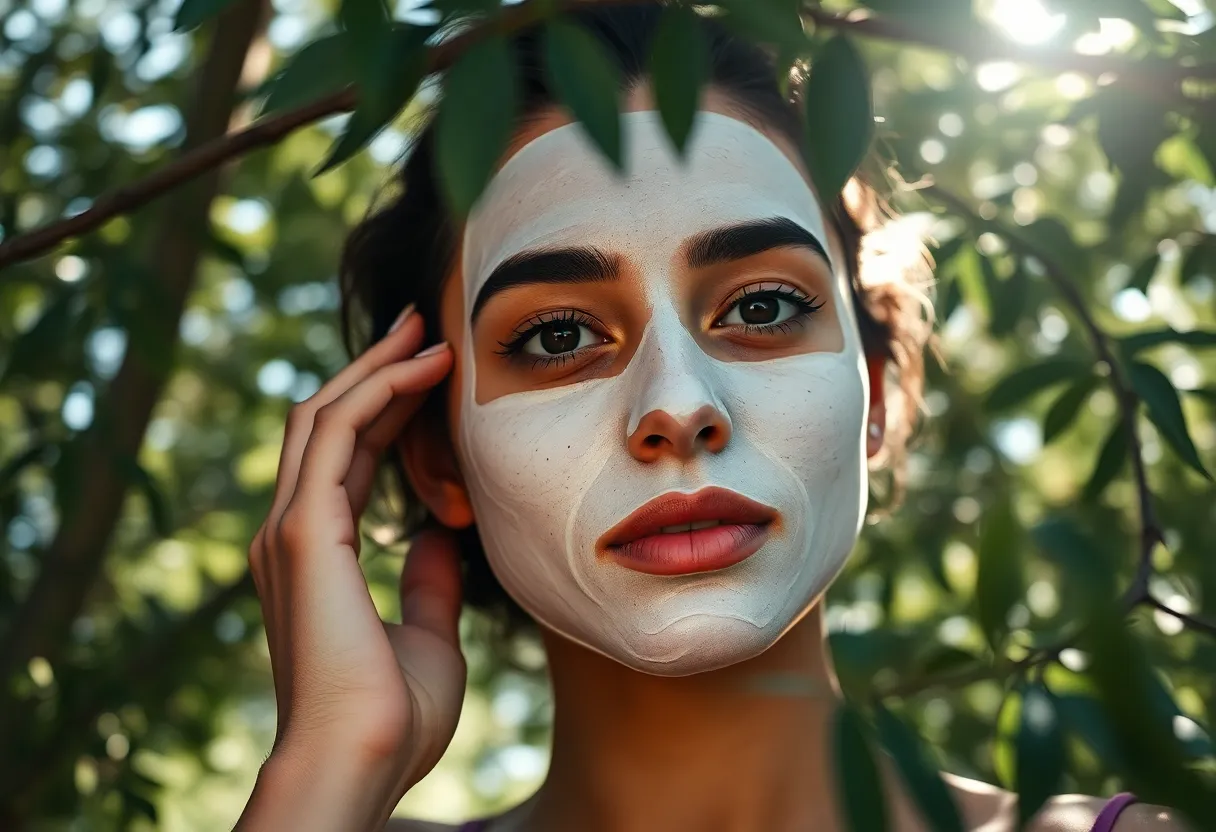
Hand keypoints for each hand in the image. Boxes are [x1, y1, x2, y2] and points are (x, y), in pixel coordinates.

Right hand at [246, 309, 465, 810]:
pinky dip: (378, 391)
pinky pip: (339, 436)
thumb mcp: (428, 635)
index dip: (386, 406)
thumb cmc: (393, 717)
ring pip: (327, 415)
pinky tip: (425, 368)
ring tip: (428, 328)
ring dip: (376, 365)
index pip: (348, 456)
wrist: (360, 761)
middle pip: (330, 421)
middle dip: (375, 368)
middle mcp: (293, 532)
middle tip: (424, 325)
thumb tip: (441, 537)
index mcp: (317, 555)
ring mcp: (291, 529)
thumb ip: (426, 582)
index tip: (431, 372)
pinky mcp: (303, 532)